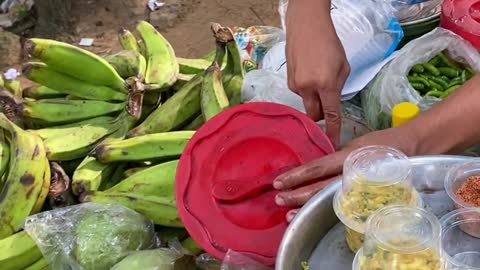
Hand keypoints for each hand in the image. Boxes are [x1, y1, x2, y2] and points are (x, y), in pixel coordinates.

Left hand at [273, 128, 417, 221]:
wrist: (412, 147)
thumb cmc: (382, 143)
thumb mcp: (355, 145)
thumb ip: (336, 157)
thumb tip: (315, 168)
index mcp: (347, 157)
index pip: (317, 168)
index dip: (296, 176)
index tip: (279, 182)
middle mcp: (351, 174)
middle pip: (319, 188)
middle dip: (296, 195)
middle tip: (278, 199)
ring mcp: (359, 187)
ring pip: (328, 198)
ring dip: (306, 205)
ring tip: (289, 212)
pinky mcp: (365, 195)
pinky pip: (340, 203)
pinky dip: (324, 207)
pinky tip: (312, 211)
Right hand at [285, 0, 349, 146]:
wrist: (306, 26)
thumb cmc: (329, 43)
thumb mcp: (343, 66)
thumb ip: (339, 88)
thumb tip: (332, 102)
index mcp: (326, 84)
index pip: (331, 115)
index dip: (332, 131)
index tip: (333, 144)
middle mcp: (308, 88)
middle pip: (314, 115)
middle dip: (321, 116)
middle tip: (328, 108)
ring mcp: (296, 85)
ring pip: (307, 103)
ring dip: (315, 99)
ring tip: (319, 78)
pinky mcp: (288, 81)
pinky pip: (300, 93)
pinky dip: (307, 89)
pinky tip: (309, 74)